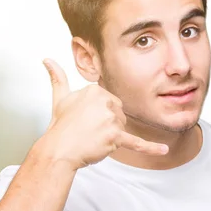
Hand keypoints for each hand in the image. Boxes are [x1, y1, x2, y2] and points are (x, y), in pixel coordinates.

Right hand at [41, 58, 168, 169]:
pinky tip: (163, 150)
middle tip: (88, 130)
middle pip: (119, 114)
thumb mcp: (59, 98)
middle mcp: (105, 102)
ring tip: (92, 138)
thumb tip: (47, 60)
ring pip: (122, 128)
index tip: (86, 120)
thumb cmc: (60, 126)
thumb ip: (57, 77)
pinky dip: (151, 148)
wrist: (58, 150)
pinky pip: (137, 143)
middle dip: (107, 125)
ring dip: (111, 136)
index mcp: (96, 90)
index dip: (100, 114)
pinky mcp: (115, 137)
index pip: (110, 102)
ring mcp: (111, 120)